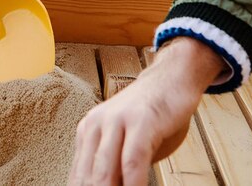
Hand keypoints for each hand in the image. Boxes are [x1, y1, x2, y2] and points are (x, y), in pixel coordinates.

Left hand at [69, 37, 224, 185]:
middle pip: (88, 180)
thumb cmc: (153, 114)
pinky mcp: (141, 120)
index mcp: (88, 131)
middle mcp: (96, 124)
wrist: (173, 77)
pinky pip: (132, 162)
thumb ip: (115, 169)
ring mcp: (117, 120)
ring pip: (104, 174)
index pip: (79, 178)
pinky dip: (134, 185)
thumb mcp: (126, 144)